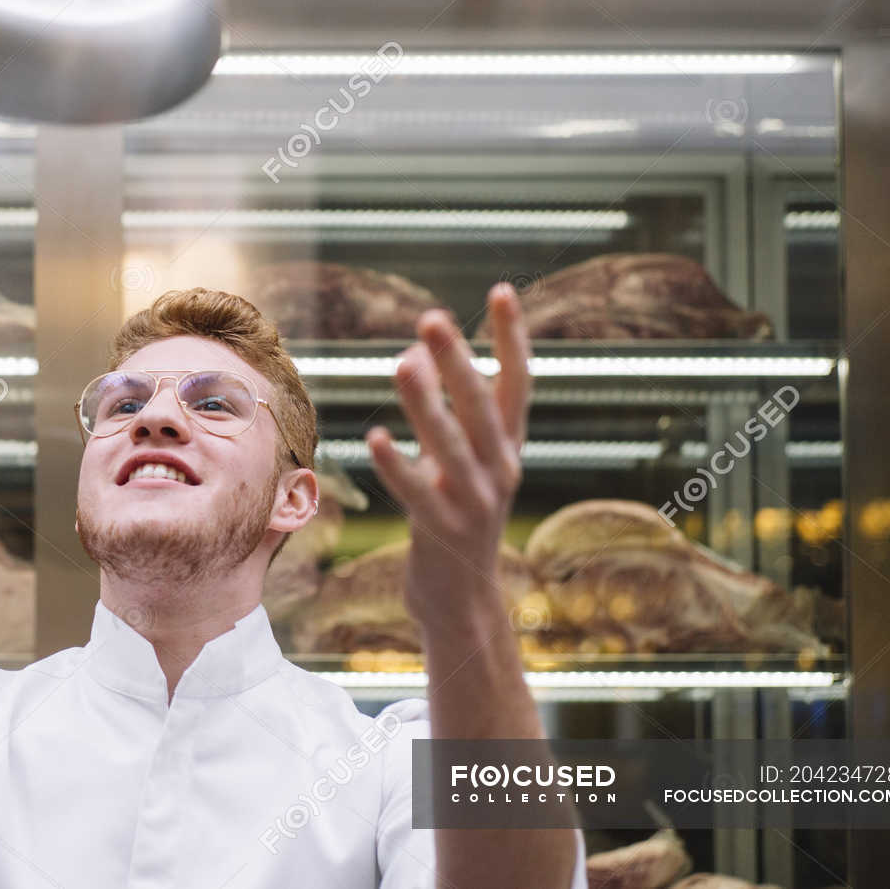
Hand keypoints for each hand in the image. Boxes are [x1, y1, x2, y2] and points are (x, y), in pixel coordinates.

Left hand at [364, 284, 532, 632]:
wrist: (463, 599)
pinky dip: (397, 466)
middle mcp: (500, 470)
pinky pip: (418, 494)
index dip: (511, 337)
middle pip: (482, 408)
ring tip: (402, 362)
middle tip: (432, 318)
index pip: (517, 382)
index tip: (502, 290)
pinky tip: (373, 438)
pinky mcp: (443, 532)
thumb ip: (444, 407)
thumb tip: (415, 353)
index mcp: (508, 447)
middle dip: (459, 362)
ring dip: (425, 404)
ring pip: (451, 446)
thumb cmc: (456, 513)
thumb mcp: (458, 458)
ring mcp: (476, 504)